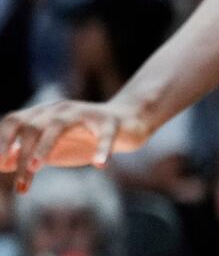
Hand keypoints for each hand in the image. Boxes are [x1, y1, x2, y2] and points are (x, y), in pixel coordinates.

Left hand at [0, 100, 148, 191]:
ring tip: (36, 167)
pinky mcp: (111, 121)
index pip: (15, 121)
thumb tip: (0, 163)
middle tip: (21, 186)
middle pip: (33, 127)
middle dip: (22, 156)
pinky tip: (100, 164)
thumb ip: (25, 154)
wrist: (128, 123)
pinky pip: (105, 134)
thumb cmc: (84, 138)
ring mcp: (86, 113)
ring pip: (59, 125)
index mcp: (44, 115)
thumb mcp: (51, 148)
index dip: (3, 141)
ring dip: (44, 147)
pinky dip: (102, 148)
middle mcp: (61, 109)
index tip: (0, 164)